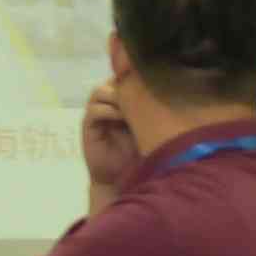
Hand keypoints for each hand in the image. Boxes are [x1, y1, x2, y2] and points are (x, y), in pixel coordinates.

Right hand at [77, 78, 140, 204]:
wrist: (121, 178)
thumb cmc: (139, 153)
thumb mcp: (150, 128)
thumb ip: (151, 109)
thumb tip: (167, 89)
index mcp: (125, 100)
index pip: (127, 77)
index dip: (135, 76)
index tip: (151, 82)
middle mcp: (109, 103)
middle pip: (113, 80)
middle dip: (125, 84)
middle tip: (141, 92)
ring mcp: (98, 113)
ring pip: (101, 91)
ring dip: (116, 96)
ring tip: (130, 107)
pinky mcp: (89, 125)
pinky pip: (94, 110)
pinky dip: (108, 111)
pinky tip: (122, 117)